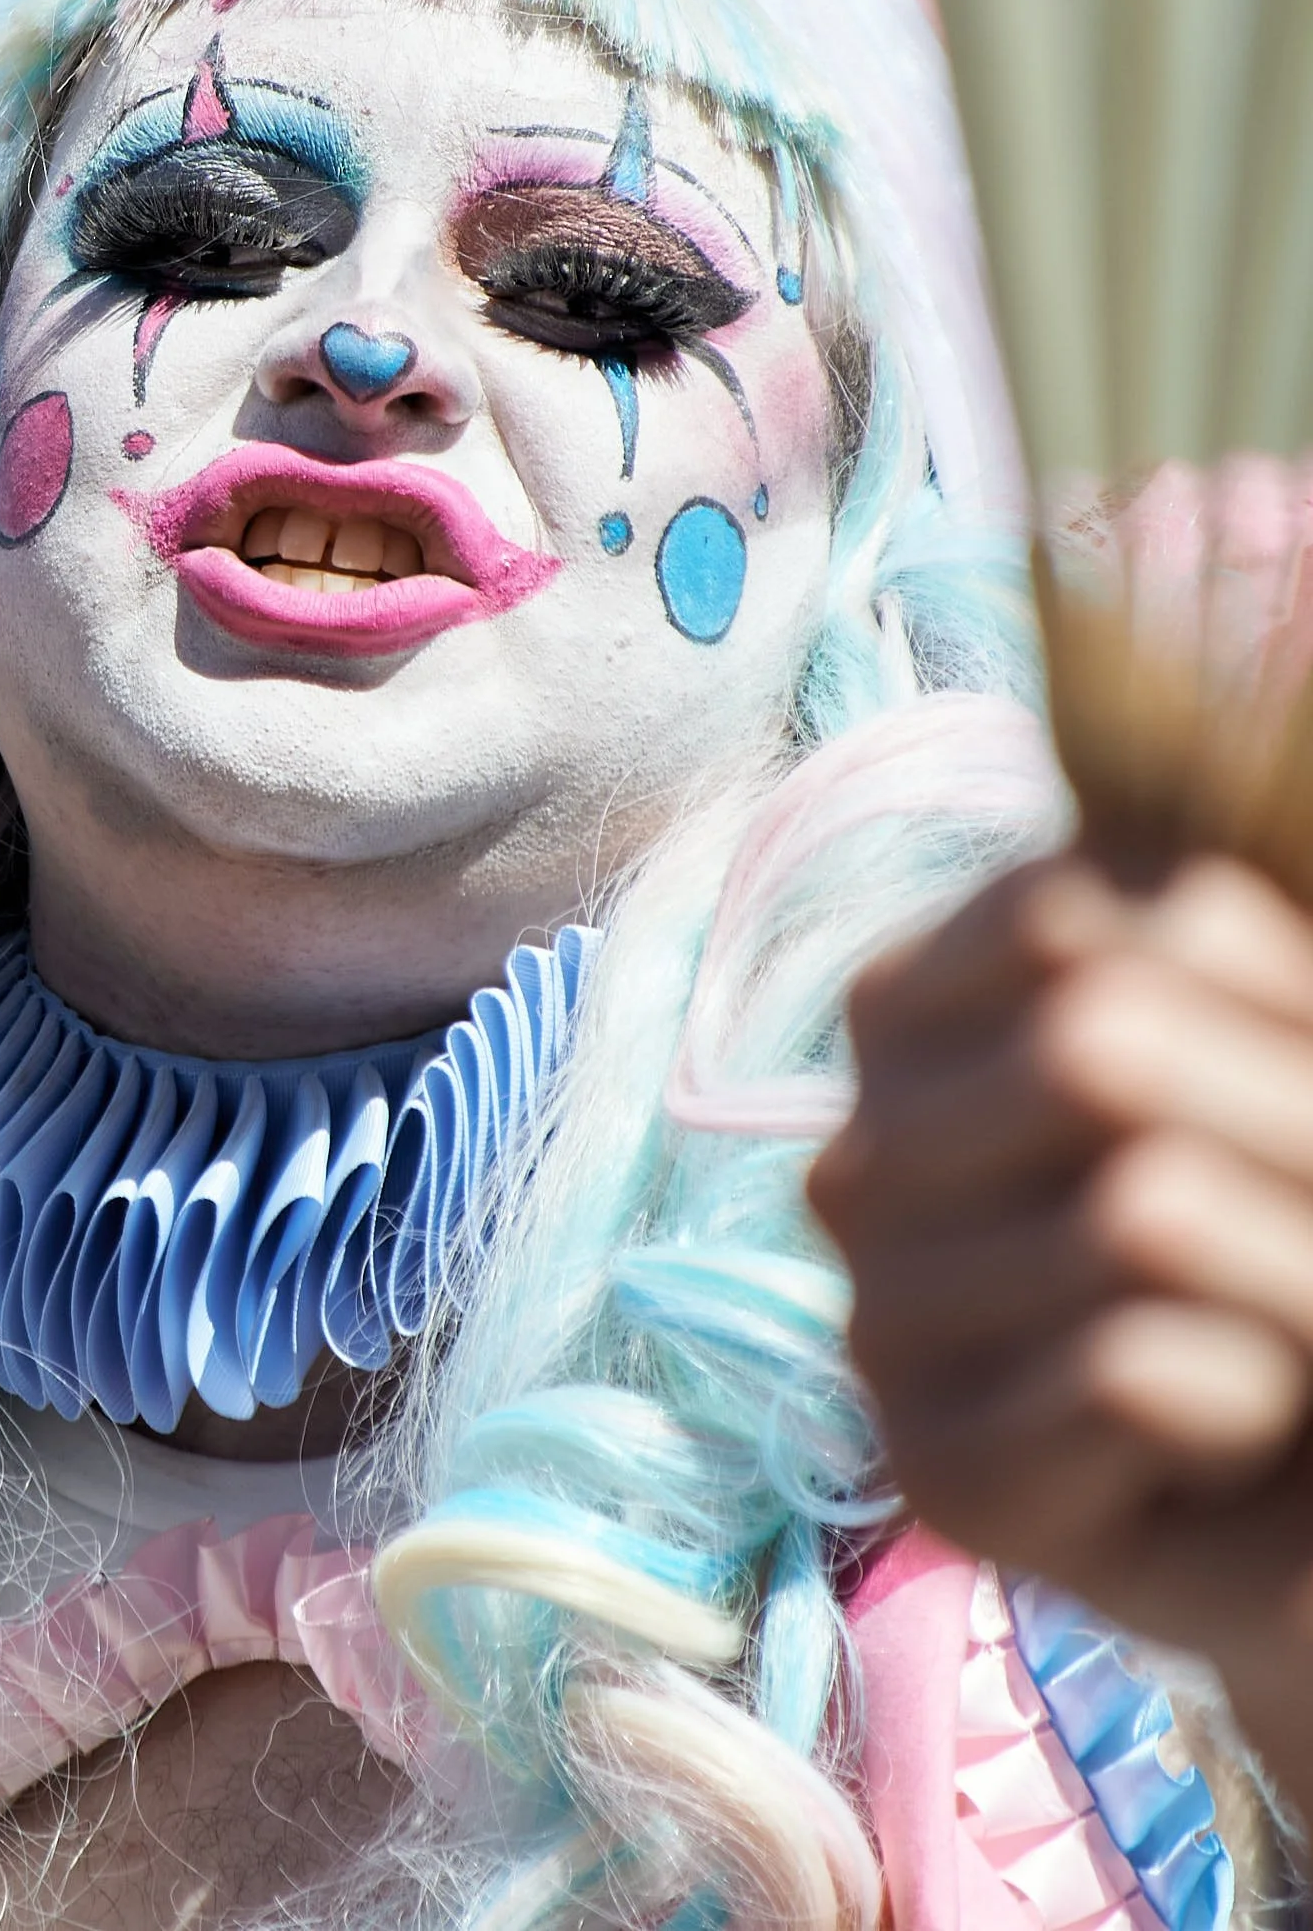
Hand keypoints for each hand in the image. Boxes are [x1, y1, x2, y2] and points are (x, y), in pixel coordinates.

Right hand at [809, 852, 1312, 1805]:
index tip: (1303, 1028)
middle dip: (1301, 1119)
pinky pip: (1141, 1370)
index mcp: (907, 1009)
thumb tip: (1258, 641)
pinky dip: (1257, 1398)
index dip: (1266, 967)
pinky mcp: (931, 1473)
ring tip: (1303, 1319)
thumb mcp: (1245, 1012)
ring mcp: (875, 1318)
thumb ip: (1188, 888)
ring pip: (1143, 1213)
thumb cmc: (1289, 1211)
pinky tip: (1237, 1431)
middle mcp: (852, 1151)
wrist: (1306, 1478)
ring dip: (1308, 1271)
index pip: (1081, 920)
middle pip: (1106, 1050)